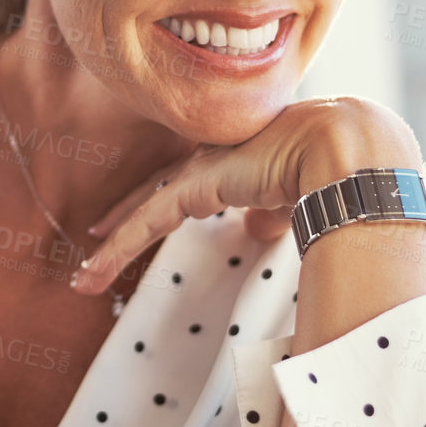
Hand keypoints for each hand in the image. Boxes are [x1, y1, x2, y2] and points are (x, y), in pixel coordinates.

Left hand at [72, 96, 420, 294]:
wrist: (340, 147)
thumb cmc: (331, 166)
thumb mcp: (293, 196)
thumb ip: (269, 212)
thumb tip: (256, 227)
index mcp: (235, 158)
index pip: (188, 182)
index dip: (162, 200)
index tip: (145, 218)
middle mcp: (210, 158)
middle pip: (156, 191)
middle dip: (126, 214)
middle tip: (98, 232)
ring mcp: (198, 170)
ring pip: (143, 213)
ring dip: (112, 247)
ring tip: (85, 279)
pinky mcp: (192, 187)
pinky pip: (144, 224)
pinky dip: (118, 249)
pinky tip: (96, 270)